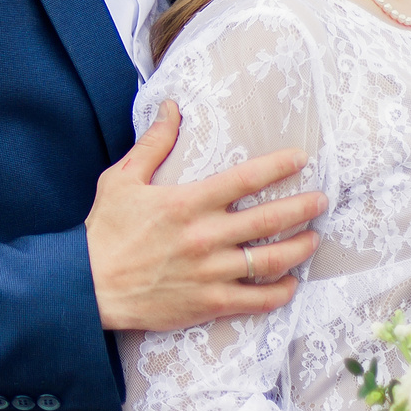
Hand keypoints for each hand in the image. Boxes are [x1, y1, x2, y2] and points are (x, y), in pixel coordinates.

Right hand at [87, 101, 324, 332]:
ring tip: (313, 239)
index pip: (245, 179)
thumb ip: (153, 143)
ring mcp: (209, 272)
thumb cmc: (104, 230)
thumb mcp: (122, 178)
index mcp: (187, 203)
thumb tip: (171, 108)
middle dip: (302, 208)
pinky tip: (290, 284)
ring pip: (269, 260)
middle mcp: (205, 236)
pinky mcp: (207, 302)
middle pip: (268, 220)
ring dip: (298, 248)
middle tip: (322, 200)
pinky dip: (278, 292)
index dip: (278, 166)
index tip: (302, 159)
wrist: (87, 286)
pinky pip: (254, 299)